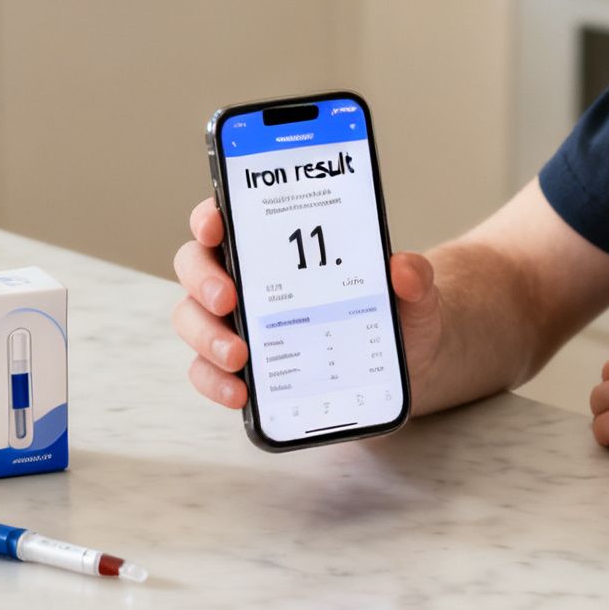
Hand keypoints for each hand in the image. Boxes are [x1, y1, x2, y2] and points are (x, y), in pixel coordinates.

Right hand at [171, 196, 446, 412]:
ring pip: (193, 319)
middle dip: (204, 280)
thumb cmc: (398, 312)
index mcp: (278, 243)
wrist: (408, 363)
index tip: (214, 226)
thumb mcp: (415, 293)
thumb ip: (414, 279)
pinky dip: (216, 382)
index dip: (210, 216)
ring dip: (206, 338)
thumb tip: (403, 269)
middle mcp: (248, 277)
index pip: (229, 217)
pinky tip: (240, 393)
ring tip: (239, 358)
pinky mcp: (241, 367)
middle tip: (227, 299)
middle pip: (197, 265)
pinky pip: (208, 371)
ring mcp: (239, 322)